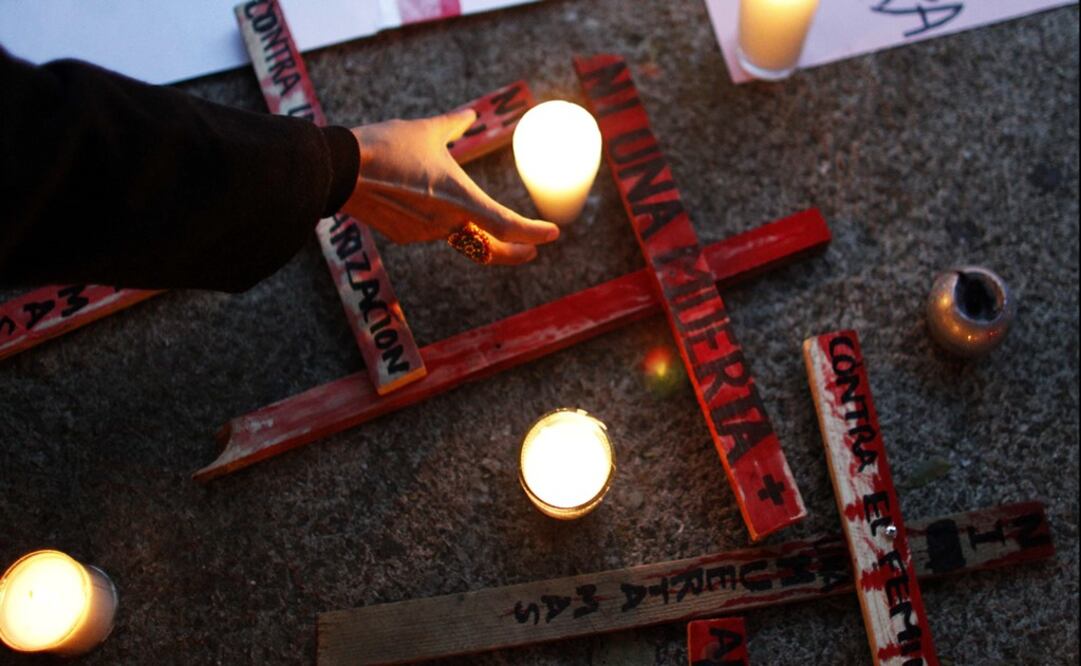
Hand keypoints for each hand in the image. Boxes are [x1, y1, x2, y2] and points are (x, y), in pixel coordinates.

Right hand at [341, 109, 559, 263]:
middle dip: (513, 251)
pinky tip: (418, 197)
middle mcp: (446, 224)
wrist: (340, 169)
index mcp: (461, 200)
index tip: (552, 235)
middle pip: (488, 247)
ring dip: (465, 224)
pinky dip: (435, 219)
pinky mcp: (402, 236)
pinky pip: (428, 229)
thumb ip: (454, 125)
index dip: (533, 233)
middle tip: (531, 251)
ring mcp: (423, 234)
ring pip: (454, 232)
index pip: (507, 226)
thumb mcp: (427, 130)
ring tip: (452, 197)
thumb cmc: (388, 146)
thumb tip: (470, 114)